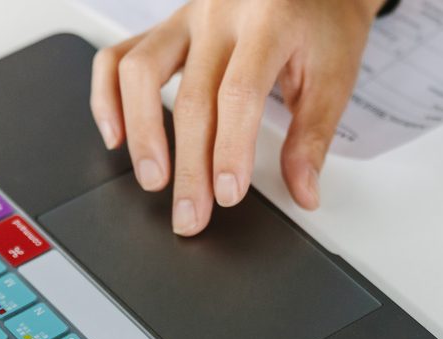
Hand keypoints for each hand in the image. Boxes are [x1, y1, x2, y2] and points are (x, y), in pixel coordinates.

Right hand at [90, 0, 384, 235]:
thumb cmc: (324, 24)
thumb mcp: (334, 78)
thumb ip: (313, 137)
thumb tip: (302, 192)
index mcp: (270, 22)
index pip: (239, 93)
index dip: (230, 149)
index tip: (228, 194)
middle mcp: (220, 14)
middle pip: (191, 97)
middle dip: (188, 166)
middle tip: (190, 215)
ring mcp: (186, 17)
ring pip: (140, 71)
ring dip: (142, 133)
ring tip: (152, 179)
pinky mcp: (166, 26)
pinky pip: (118, 56)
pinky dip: (107, 97)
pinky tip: (116, 135)